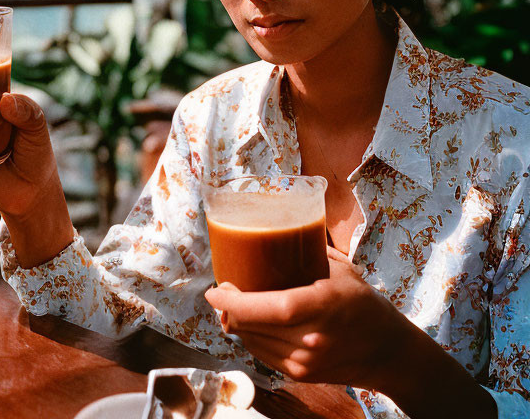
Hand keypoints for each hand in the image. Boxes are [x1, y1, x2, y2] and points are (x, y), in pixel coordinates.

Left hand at [204, 247, 406, 387]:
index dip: (229, 300)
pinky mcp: (300, 375)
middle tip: (224, 290)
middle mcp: (307, 339)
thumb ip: (307, 253)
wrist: (390, 352)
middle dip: (227, 308)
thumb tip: (274, 230)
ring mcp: (303, 362)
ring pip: (249, 341)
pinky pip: (261, 354)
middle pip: (247, 325)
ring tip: (237, 304)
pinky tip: (255, 322)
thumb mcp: (340, 270)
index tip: (215, 289)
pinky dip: (253, 337)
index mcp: (316, 307)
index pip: (259, 307)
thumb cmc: (365, 304)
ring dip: (237, 323)